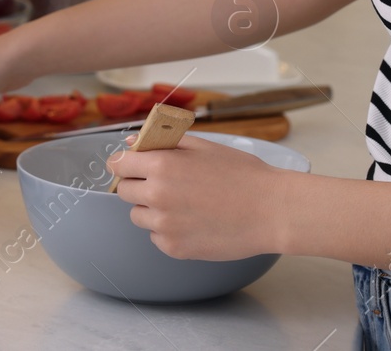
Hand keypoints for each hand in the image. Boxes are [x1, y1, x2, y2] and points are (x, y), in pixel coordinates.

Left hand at [106, 134, 286, 260]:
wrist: (270, 210)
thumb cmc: (242, 175)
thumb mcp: (203, 147)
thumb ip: (163, 143)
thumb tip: (132, 143)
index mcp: (161, 166)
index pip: (119, 165)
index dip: (126, 164)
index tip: (132, 166)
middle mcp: (157, 196)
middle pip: (125, 192)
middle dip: (139, 186)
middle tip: (165, 184)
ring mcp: (164, 226)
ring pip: (139, 216)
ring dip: (152, 209)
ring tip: (184, 204)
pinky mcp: (175, 248)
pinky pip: (157, 237)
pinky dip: (168, 230)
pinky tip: (193, 221)